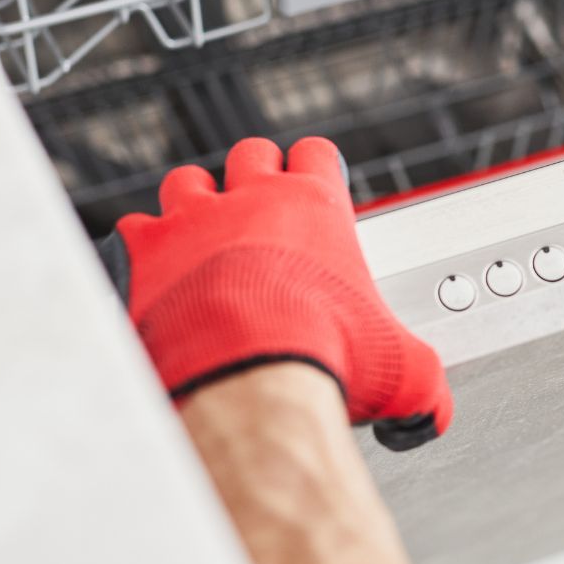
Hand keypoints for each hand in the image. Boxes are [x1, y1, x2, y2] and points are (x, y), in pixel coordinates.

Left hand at [105, 137, 451, 450]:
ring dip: (194, 204)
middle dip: (253, 177)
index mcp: (315, 208)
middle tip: (257, 211)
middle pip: (251, 154)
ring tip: (201, 237)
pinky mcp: (142, 252)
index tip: (315, 188)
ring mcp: (191, 220)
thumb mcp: (398, 369)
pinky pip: (133, 230)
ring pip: (187, 181)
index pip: (317, 154)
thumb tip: (430, 408)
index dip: (316, 170)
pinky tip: (151, 276)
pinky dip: (141, 250)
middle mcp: (251, 199)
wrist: (245, 383)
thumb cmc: (321, 359)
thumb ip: (421, 376)